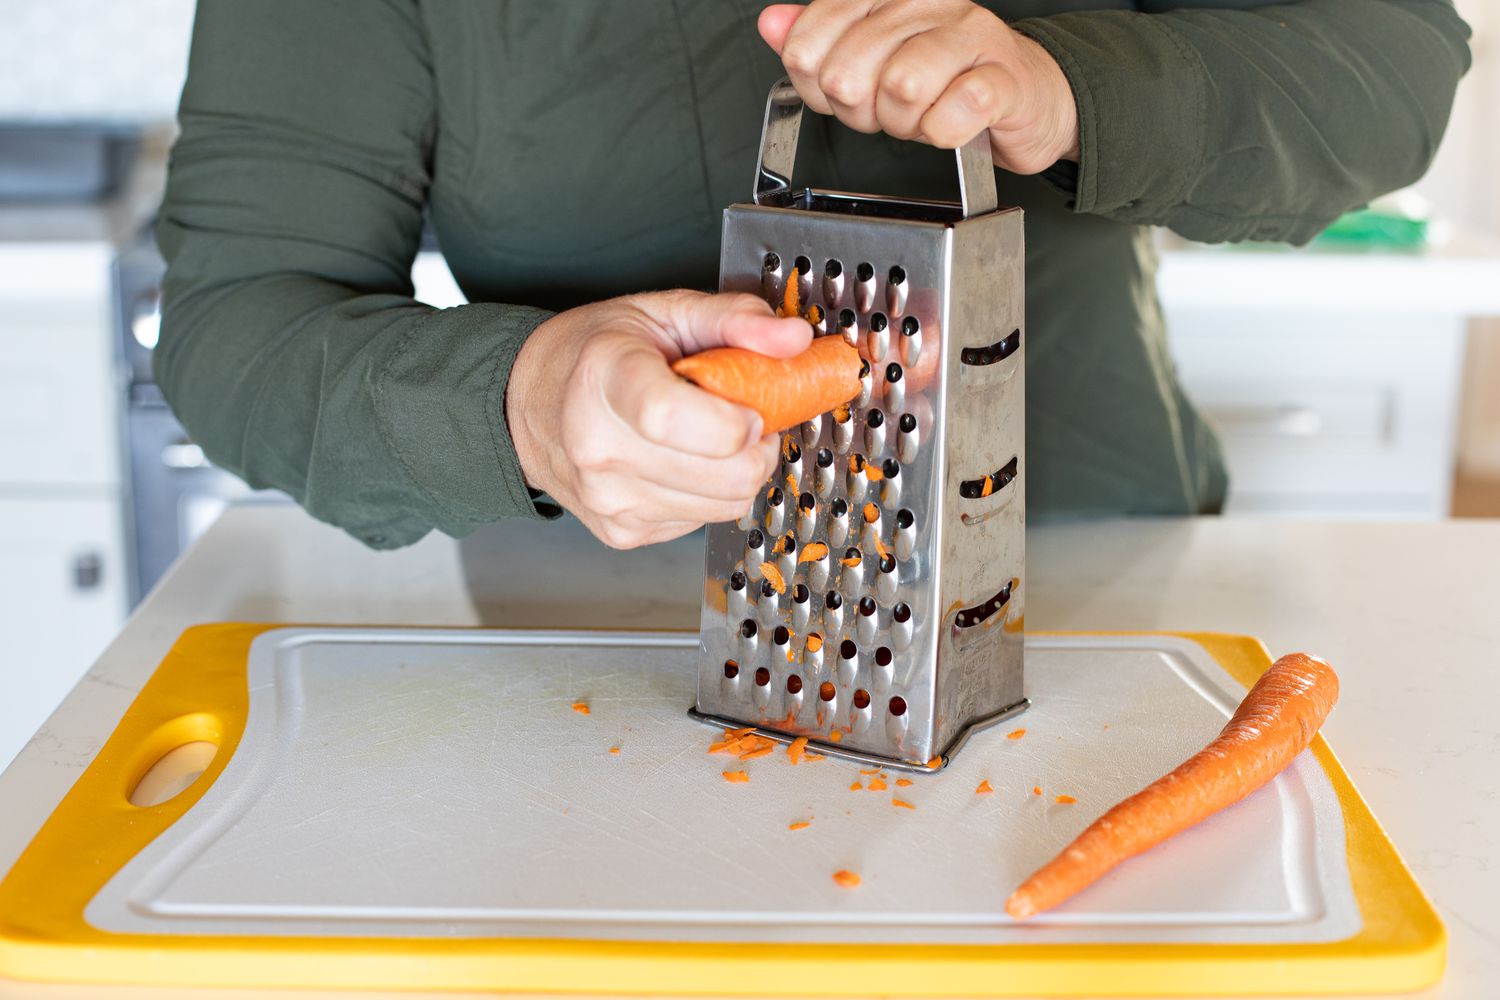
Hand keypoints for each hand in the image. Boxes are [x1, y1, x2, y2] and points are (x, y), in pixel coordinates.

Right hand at [506, 291, 812, 548]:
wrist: (527, 403)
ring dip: (736, 473)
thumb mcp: (664, 311)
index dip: (735, 422)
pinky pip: (702, 522)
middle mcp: (599, 448)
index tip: (748, 408)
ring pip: (726, 505)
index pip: (676, 419)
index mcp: (606, 379)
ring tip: (710, 439)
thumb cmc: (595, 351)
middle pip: (725, 475)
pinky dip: (707, 493)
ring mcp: (609, 498)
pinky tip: (681, 463)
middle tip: (742, 418)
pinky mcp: (621, 532)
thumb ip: (735, 319)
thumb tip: (795, 339)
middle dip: (756, 447)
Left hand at [759, 0, 1079, 174]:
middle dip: (861, 112)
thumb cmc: (949, 78)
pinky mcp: (1004, 78)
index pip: (809, 44)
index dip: (818, 88)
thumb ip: (821, 39)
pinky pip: (955, 112)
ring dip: (905, 123)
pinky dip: (945, 132)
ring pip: (900, 87)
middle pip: (848, 73)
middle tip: (889, 113)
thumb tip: (773, 22)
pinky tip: (953, 126)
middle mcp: (927, 5)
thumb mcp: (874, 57)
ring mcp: (970, 37)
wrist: (1028, 98)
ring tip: (923, 118)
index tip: (850, 94)